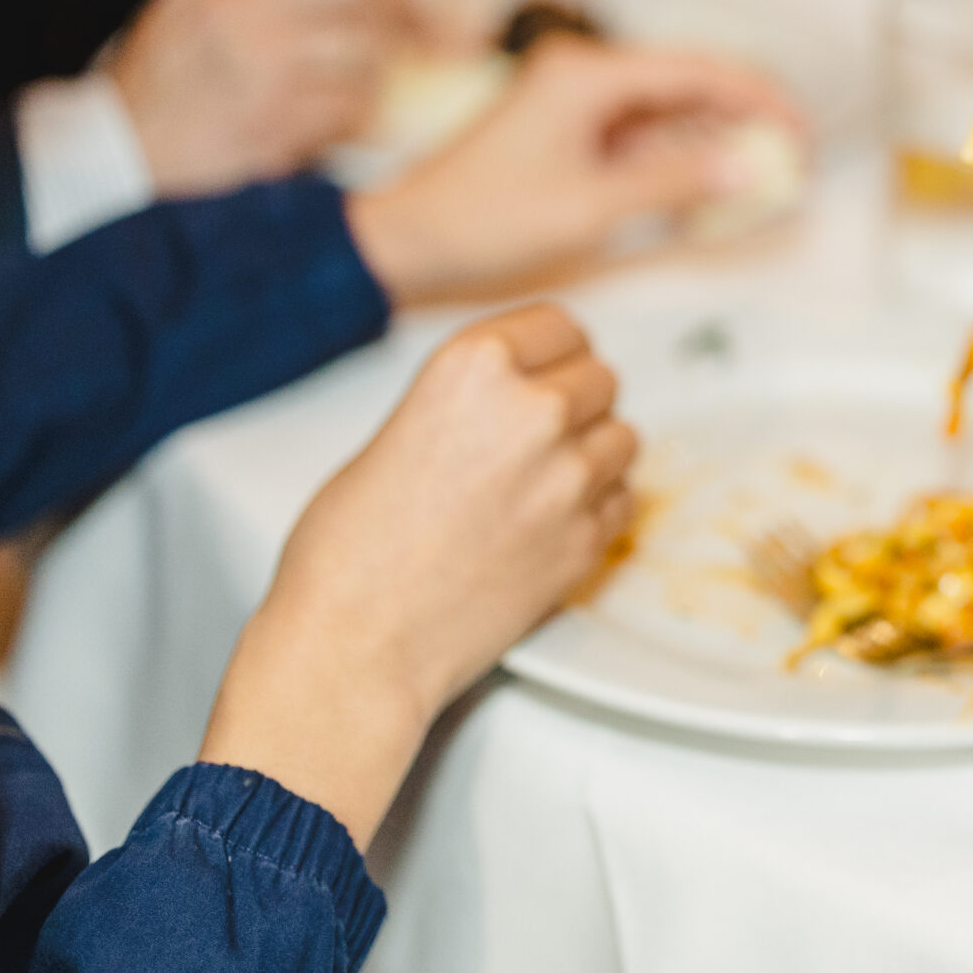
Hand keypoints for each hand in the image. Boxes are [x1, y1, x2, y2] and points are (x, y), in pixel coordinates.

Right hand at [110, 0, 409, 196]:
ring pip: (370, 59)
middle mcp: (244, 7)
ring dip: (372, 76)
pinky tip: (325, 119)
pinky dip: (353, 118)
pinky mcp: (274, 121)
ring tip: (339, 83)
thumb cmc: (188, 56)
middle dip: (403, 18)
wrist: (125, 134)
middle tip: (418, 33)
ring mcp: (259, 66)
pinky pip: (352, 111)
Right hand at [200, 304, 633, 846]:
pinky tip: (550, 525)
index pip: (560, 325)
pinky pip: (623, 500)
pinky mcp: (588, 541)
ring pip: (623, 438)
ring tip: (540, 484)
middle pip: (600, 378)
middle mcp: (534, 411)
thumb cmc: (348, 549)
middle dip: (574, 403)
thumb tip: (516, 396)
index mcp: (476, 366)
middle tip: (535, 437)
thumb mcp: (399, 430)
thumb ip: (472, 401)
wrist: (355, 646)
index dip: (550, 352)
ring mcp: (570, 478)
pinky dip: (598, 508)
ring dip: (592, 454)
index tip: (541, 371)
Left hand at [345, 37, 798, 300]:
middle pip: (691, 82)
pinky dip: (683, 158)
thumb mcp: (591, 206)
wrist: (410, 238)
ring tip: (767, 175)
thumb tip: (751, 167)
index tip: (801, 132)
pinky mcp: (574, 131)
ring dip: (719, 140)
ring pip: (672, 110)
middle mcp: (586, 73)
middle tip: (796, 156)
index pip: (698, 70)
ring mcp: (579, 102)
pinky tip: (716, 186)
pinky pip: (645, 135)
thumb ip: (676, 182)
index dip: (760, 98)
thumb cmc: (485, 219)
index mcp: (588, 73)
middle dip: (748, 117)